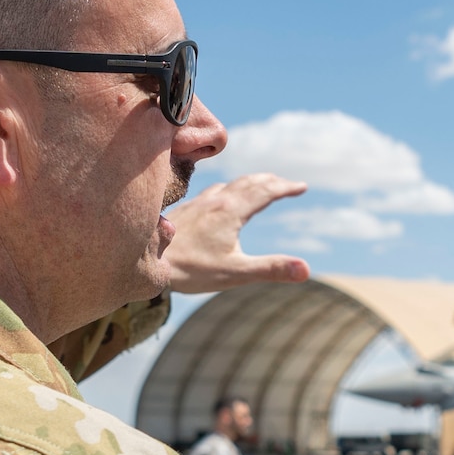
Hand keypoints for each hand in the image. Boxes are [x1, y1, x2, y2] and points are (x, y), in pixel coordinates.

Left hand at [162, 174, 312, 292]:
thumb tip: (306, 270)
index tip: (302, 186)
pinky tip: (220, 197)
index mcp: (232, 212)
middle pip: (249, 183)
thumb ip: (271, 269)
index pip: (265, 192)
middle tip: (287, 183)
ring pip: (230, 185)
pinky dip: (229, 189)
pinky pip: (213, 191)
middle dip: (271, 181)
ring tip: (259, 185)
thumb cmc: (191, 270)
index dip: (286, 188)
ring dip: (250, 182)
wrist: (147, 260)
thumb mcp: (236, 273)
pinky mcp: (186, 210)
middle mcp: (216, 202)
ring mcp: (199, 204)